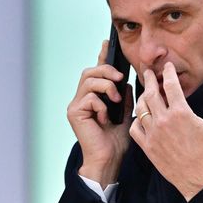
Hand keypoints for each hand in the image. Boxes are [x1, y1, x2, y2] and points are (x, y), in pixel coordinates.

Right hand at [66, 40, 133, 184]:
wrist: (110, 160)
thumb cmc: (117, 141)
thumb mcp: (127, 114)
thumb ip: (126, 97)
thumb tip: (128, 81)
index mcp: (95, 98)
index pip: (97, 72)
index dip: (102, 57)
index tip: (107, 43)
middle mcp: (82, 99)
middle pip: (90, 72)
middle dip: (107, 71)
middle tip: (120, 79)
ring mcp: (76, 105)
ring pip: (89, 81)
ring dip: (106, 86)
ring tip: (115, 99)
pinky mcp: (74, 113)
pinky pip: (89, 97)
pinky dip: (101, 105)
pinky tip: (105, 118)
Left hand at [129, 62, 202, 200]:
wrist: (198, 179)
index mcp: (181, 113)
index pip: (170, 84)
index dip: (168, 72)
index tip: (167, 66)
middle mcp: (164, 121)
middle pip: (151, 93)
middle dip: (149, 79)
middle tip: (148, 72)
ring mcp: (153, 134)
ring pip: (141, 109)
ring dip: (142, 98)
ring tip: (145, 92)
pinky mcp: (148, 147)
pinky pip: (135, 128)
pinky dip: (137, 120)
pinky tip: (142, 117)